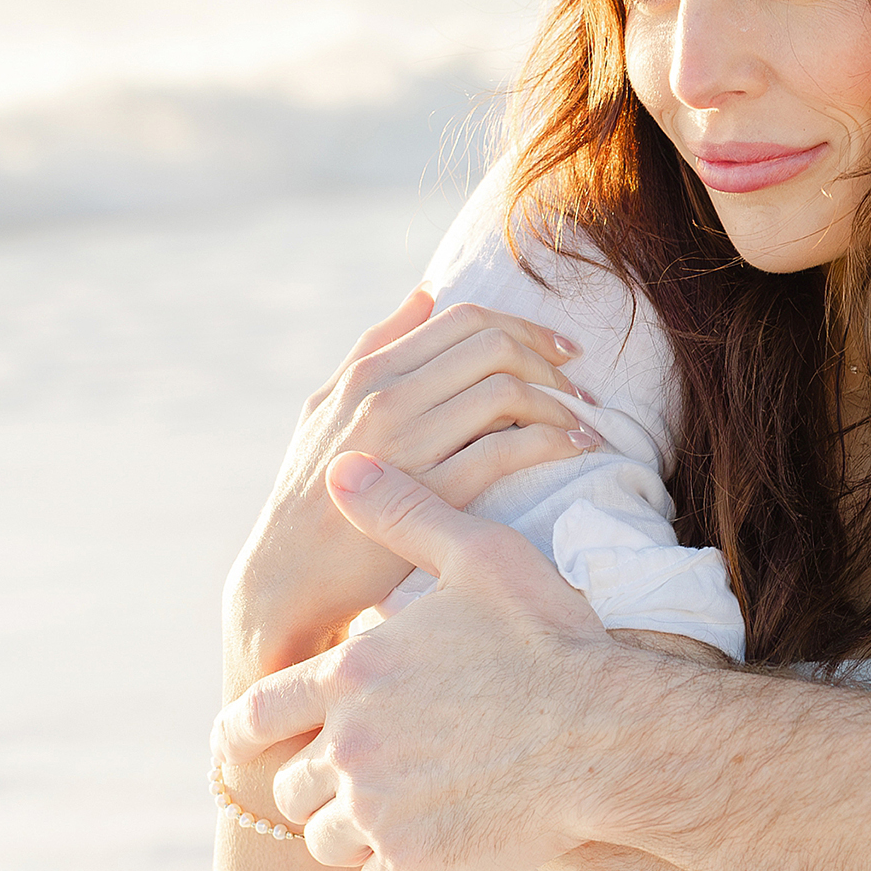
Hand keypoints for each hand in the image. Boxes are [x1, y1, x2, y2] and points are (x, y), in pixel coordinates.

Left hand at [220, 454, 620, 870]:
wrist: (610, 733)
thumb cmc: (552, 641)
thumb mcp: (480, 558)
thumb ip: (404, 516)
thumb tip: (341, 471)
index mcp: (351, 674)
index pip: (254, 714)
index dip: (244, 733)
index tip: (243, 746)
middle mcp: (349, 747)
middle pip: (290, 786)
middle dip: (315, 784)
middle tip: (360, 780)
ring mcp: (379, 813)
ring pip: (325, 842)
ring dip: (350, 834)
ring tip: (393, 820)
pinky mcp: (418, 865)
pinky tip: (432, 852)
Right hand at [225, 288, 594, 674]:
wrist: (289, 576)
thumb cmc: (316, 489)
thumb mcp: (326, 407)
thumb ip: (376, 347)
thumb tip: (427, 294)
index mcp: (366, 374)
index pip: (463, 321)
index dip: (523, 326)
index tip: (558, 348)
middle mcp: (386, 401)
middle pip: (492, 348)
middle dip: (549, 360)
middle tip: (578, 384)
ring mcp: (407, 447)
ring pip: (505, 394)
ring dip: (558, 404)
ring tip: (582, 423)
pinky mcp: (430, 495)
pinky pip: (506, 451)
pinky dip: (551, 443)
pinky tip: (574, 449)